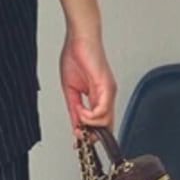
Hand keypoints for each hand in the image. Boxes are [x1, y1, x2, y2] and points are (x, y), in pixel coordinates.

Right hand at [59, 32, 116, 148]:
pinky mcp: (107, 87)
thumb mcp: (70, 88)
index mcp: (98, 95)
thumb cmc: (76, 56)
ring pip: (106, 121)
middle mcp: (106, 95)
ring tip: (78, 117)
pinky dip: (90, 115)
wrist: (80, 38)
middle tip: (79, 137)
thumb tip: (75, 124)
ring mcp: (108, 92)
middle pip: (105, 125)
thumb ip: (74, 107)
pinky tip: (81, 110)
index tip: (78, 141)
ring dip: (89, 124)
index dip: (89, 134)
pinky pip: (103, 110)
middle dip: (92, 135)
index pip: (98, 121)